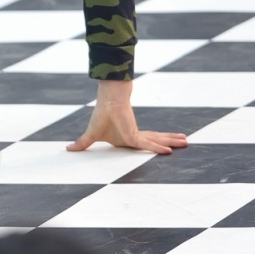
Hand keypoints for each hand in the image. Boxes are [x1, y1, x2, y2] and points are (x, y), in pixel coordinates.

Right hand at [67, 79, 187, 154]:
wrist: (104, 102)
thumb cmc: (100, 116)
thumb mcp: (92, 135)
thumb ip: (83, 144)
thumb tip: (67, 149)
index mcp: (128, 137)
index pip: (146, 142)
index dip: (157, 144)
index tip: (167, 146)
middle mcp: (135, 136)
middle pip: (157, 140)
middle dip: (171, 141)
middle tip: (186, 142)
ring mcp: (137, 135)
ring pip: (157, 141)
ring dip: (172, 141)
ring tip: (187, 141)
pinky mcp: (134, 135)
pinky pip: (147, 144)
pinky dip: (158, 147)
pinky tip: (169, 151)